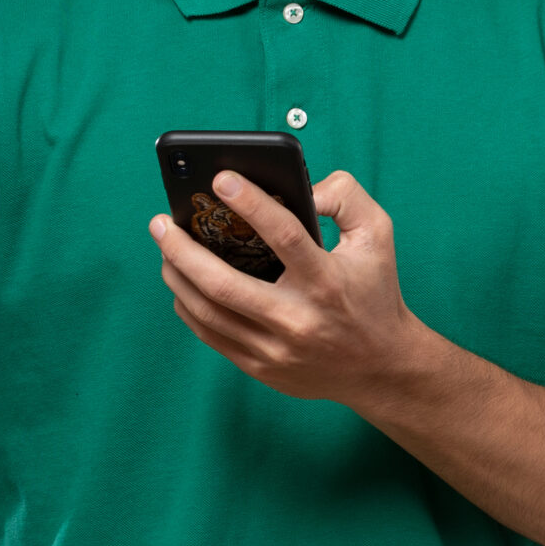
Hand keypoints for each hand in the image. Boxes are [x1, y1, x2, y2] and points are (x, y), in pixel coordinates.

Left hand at [150, 169, 442, 408]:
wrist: (382, 367)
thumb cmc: (375, 292)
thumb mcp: (376, 236)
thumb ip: (345, 198)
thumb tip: (301, 186)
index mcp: (326, 282)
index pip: (283, 236)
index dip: (250, 203)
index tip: (220, 177)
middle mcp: (298, 319)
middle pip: (224, 283)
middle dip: (182, 249)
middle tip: (161, 222)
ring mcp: (275, 349)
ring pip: (207, 311)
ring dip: (176, 275)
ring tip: (165, 246)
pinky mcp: (261, 367)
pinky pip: (210, 335)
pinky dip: (188, 304)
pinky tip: (181, 281)